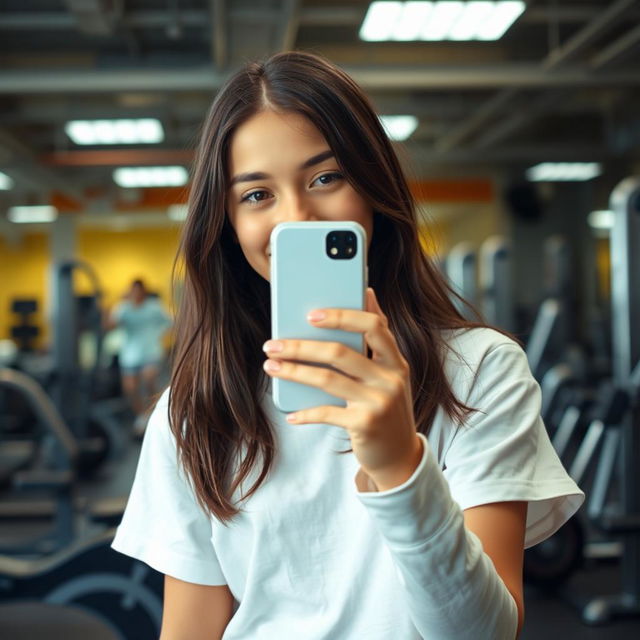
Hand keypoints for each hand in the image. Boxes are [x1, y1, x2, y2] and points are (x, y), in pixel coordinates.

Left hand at [263, 287, 422, 490]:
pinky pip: (327, 413)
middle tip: (272, 344)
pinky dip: (305, 413)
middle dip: (301, 346)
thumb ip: (377, 337)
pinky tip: (291, 413)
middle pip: (340, 352)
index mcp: (395, 360)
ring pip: (327, 379)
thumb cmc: (386, 405)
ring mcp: (379, 402)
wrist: (399, 454)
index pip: (373, 326)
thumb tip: (368, 291)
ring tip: (271, 366)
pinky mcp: (365, 425)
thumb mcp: (389, 372)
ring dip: (293, 371)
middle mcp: (390, 378)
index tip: (310, 314)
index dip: (342, 317)